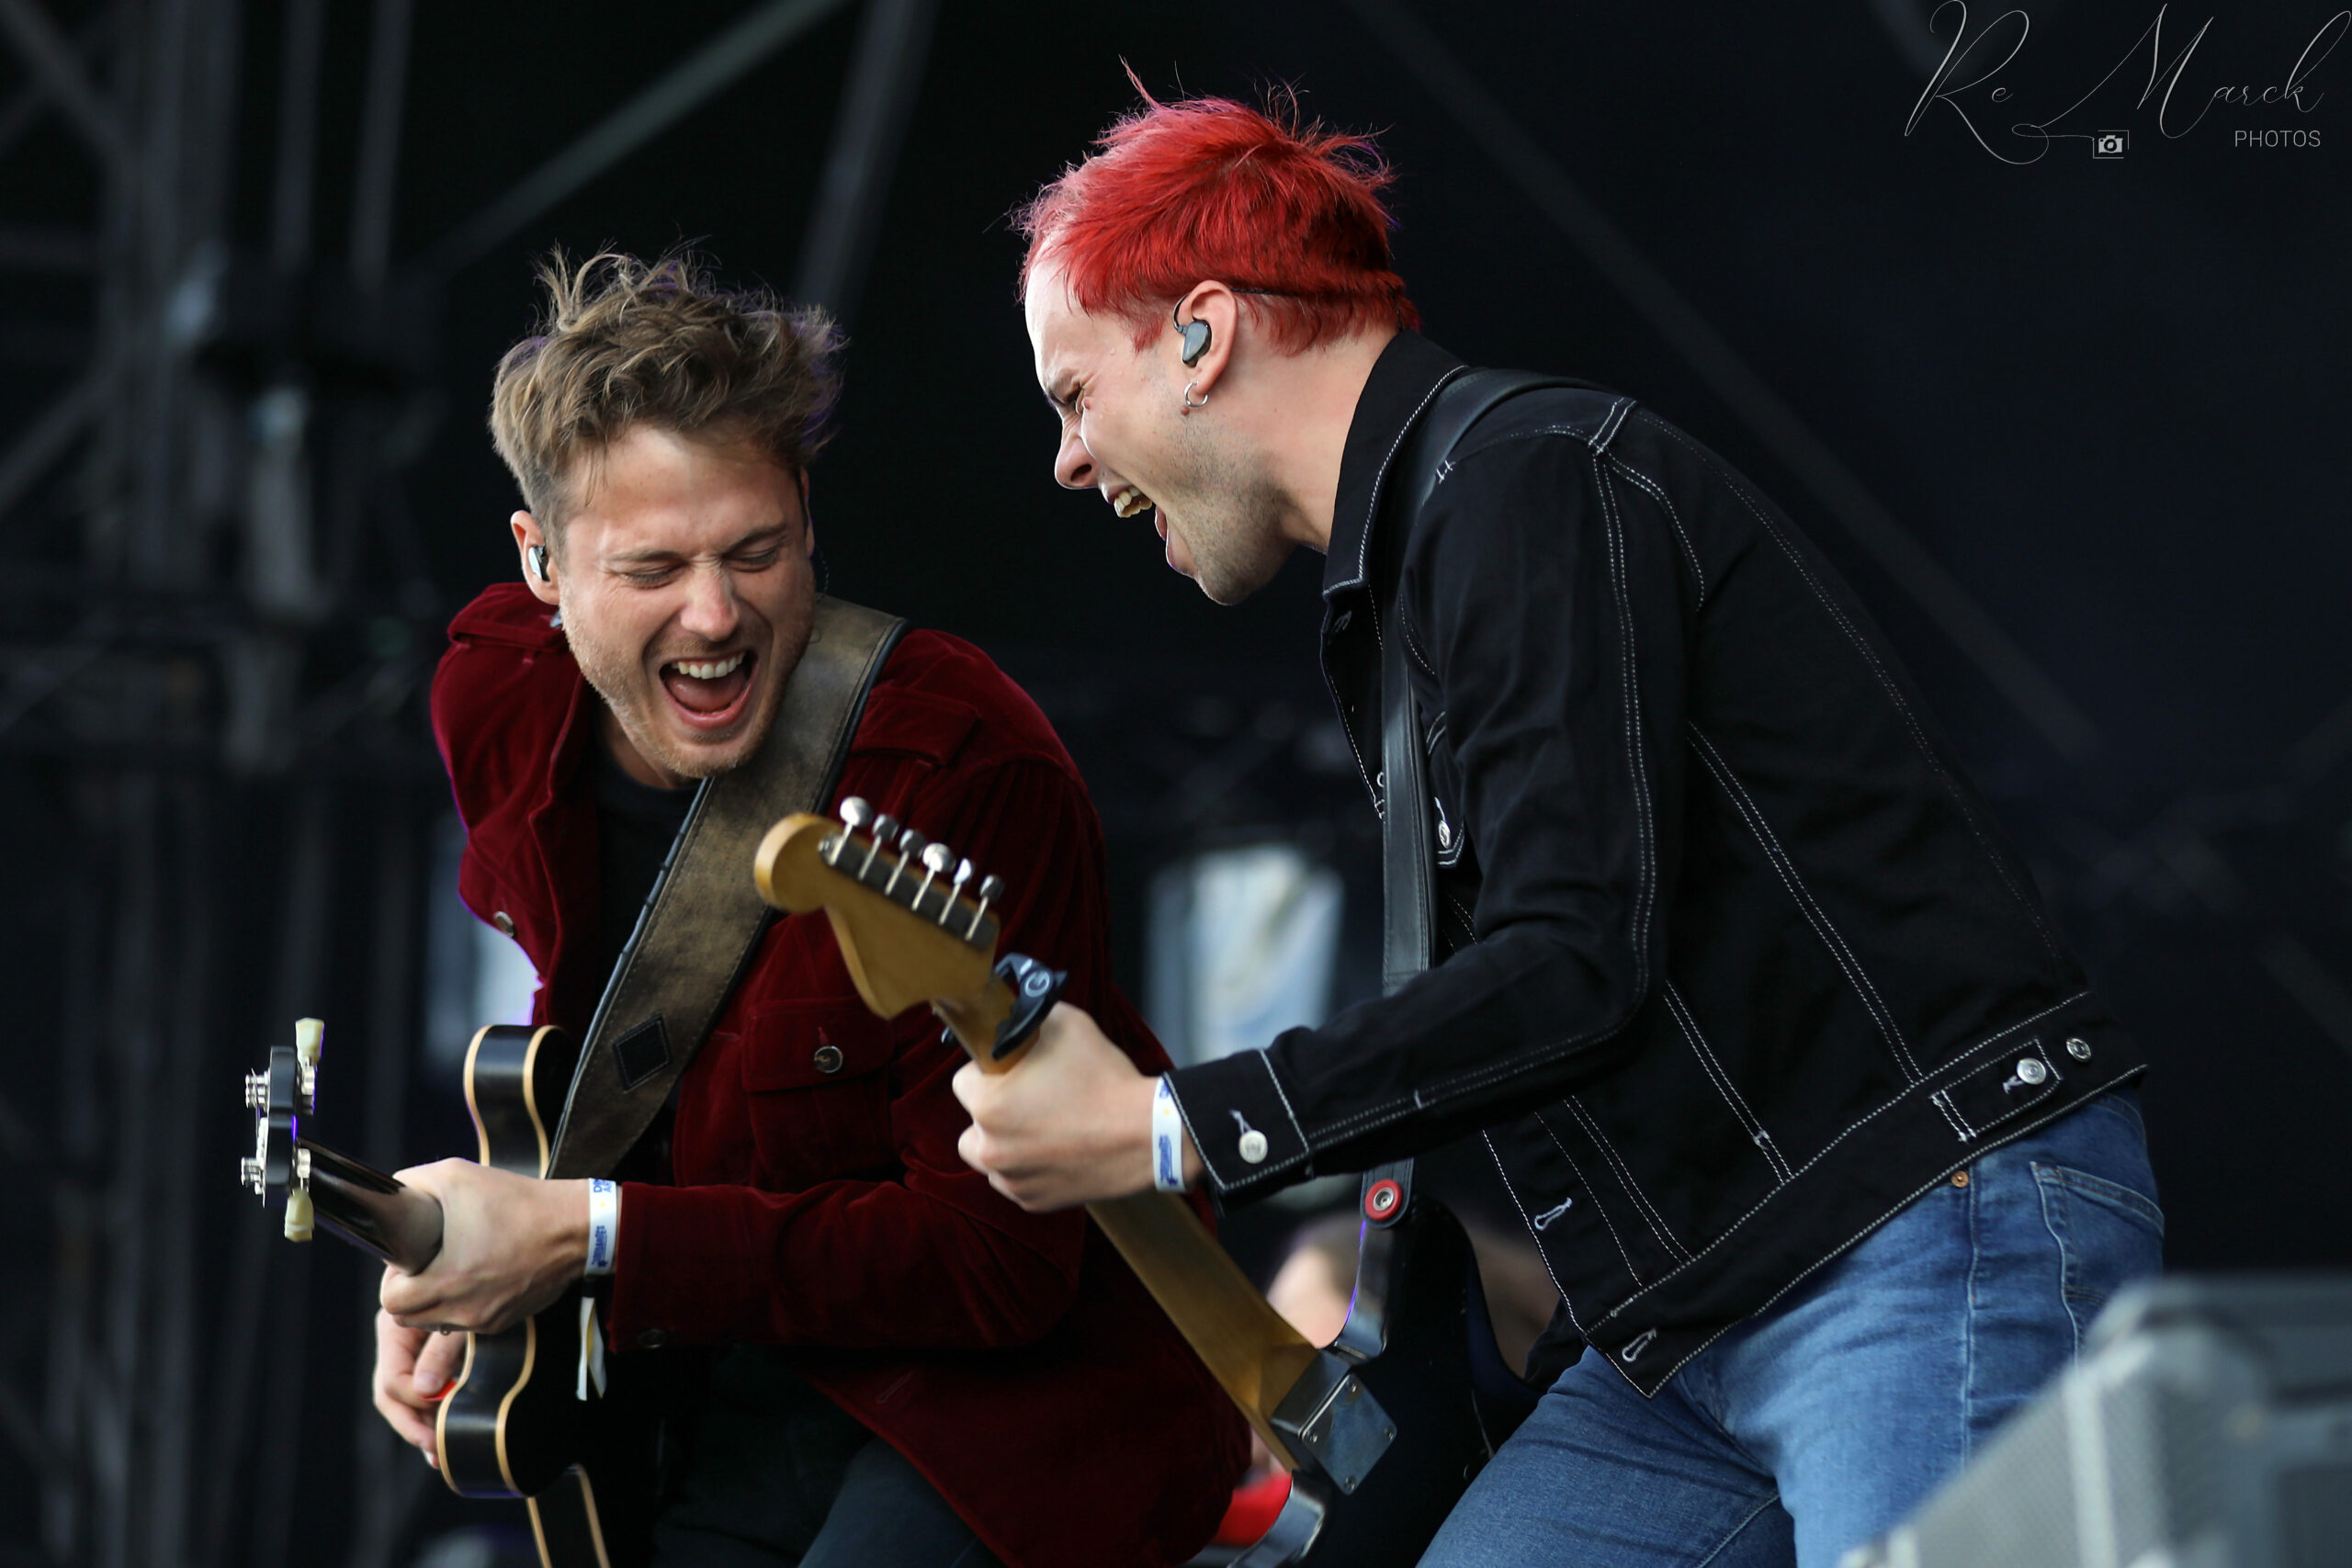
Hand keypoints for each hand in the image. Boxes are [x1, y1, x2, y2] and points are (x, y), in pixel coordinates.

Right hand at [370, 1299, 465, 1466]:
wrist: (497, 1265)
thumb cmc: (477, 1284)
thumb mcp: (462, 1317)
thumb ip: (442, 1351)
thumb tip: (426, 1391)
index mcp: (395, 1328)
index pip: (392, 1380)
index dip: (414, 1405)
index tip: (440, 1418)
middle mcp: (397, 1342)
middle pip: (391, 1395)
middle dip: (412, 1426)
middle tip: (435, 1450)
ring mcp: (409, 1352)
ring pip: (404, 1400)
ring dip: (421, 1427)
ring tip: (440, 1455)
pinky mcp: (428, 1360)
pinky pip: (421, 1393)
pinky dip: (431, 1415)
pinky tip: (442, 1439)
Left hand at [378, 1159, 588, 1334]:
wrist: (575, 1228)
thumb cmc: (518, 1202)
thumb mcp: (457, 1176)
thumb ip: (412, 1184)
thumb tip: (392, 1195)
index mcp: (448, 1279)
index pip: (391, 1301)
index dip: (393, 1279)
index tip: (409, 1261)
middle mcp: (465, 1308)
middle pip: (409, 1319)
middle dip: (409, 1294)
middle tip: (425, 1266)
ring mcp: (486, 1318)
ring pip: (437, 1323)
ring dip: (434, 1303)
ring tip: (452, 1270)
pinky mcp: (505, 1320)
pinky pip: (468, 1321)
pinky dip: (464, 1303)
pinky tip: (479, 1275)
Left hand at [951, 1002, 1201, 1209]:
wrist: (1148, 1135)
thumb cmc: (1107, 1080)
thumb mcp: (1066, 1024)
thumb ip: (1028, 1021)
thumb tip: (1013, 1019)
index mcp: (988, 1105)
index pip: (962, 1080)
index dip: (987, 1070)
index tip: (1010, 1070)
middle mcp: (991, 1148)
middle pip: (971, 1124)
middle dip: (991, 1111)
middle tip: (1028, 1100)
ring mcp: (1012, 1179)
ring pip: (990, 1157)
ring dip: (1006, 1143)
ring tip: (1042, 1128)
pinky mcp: (1033, 1201)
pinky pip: (1017, 1180)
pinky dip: (1029, 1168)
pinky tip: (1057, 1150)